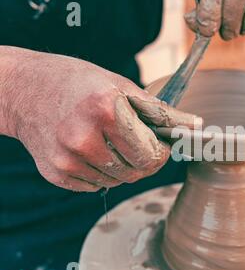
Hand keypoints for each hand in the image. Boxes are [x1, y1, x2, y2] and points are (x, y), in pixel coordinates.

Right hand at [4, 49, 198, 191]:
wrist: (24, 89)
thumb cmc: (78, 83)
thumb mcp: (120, 86)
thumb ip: (158, 111)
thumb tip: (195, 125)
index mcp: (105, 111)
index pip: (150, 154)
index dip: (162, 152)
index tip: (161, 145)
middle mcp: (84, 138)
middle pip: (136, 172)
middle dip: (145, 161)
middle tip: (139, 144)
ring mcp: (67, 159)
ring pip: (117, 181)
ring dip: (124, 167)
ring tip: (112, 143)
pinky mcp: (56, 173)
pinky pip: (96, 186)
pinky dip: (102, 173)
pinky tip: (92, 151)